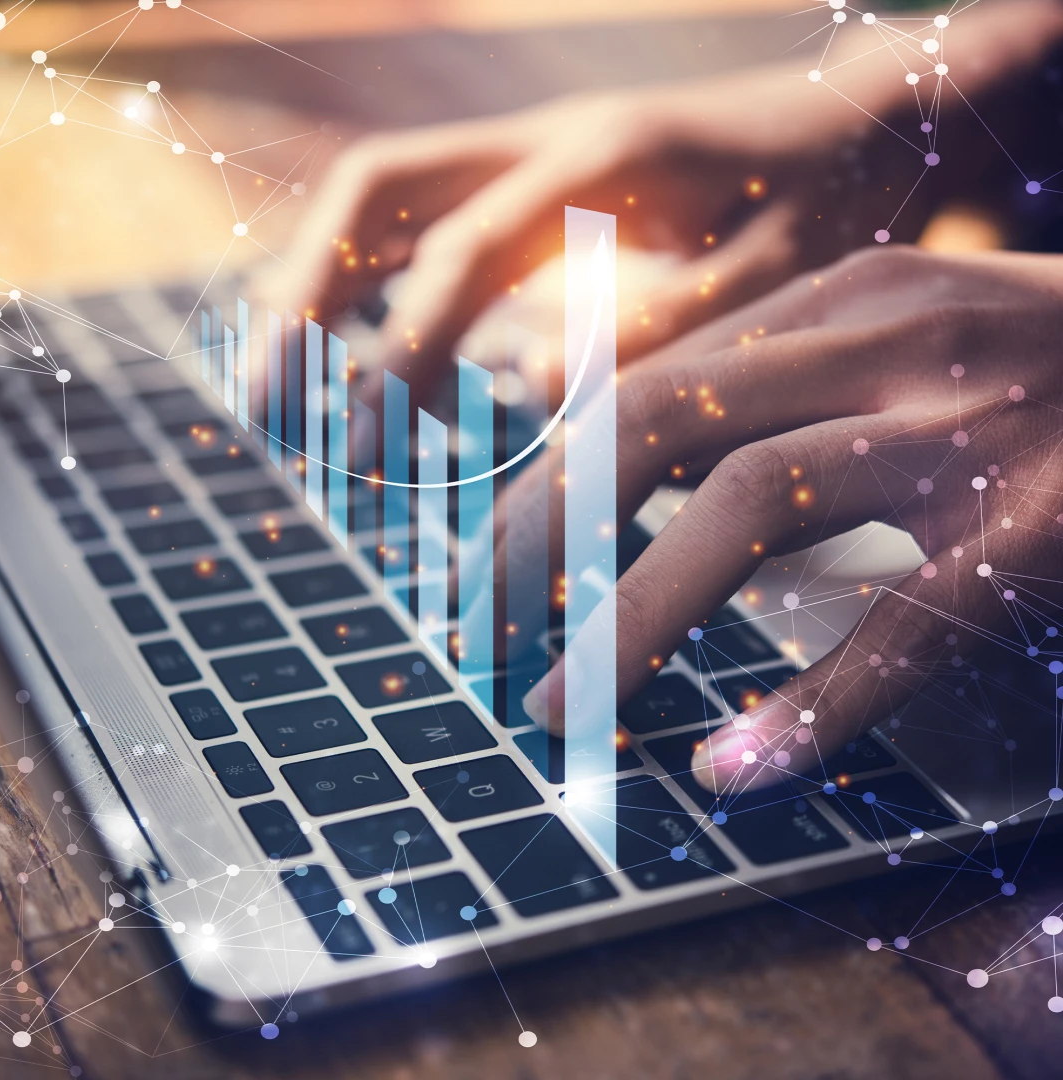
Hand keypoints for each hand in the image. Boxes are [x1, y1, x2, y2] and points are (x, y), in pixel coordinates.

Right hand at [266, 0, 1061, 406]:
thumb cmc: (826, 206)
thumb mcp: (769, 280)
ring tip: (279, 381)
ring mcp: (529, 149)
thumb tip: (519, 385)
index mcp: (599, 162)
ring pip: (382, 194)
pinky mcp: (532, 178)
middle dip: (305, 294)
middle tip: (269, 403)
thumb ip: (652, 332)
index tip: (365, 448)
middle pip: (376, 189)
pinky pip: (421, 215)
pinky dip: (368, 278)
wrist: (859, 124)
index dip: (399, 356)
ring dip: (315, 279)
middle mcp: (543, 138)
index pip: (457, 259)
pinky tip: (355, 346)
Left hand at [510, 244, 1062, 793]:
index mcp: (837, 304)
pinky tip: (737, 770)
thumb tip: (630, 472)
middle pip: (655, 427)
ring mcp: (969, 425)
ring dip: (630, 621)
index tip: (488, 572)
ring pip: (750, 507)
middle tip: (482, 642)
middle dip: (543, 544)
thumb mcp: (895, 346)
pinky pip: (908, 624)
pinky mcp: (1049, 523)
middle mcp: (888, 341)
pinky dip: (814, 707)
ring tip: (560, 712)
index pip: (639, 389)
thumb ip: (773, 390)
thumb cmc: (1039, 373)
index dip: (545, 488)